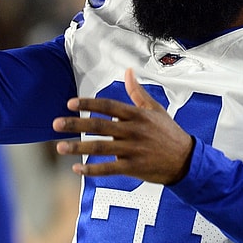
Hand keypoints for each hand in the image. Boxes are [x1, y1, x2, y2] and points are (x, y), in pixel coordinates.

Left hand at [52, 68, 194, 184]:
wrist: (186, 160)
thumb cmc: (169, 133)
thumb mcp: (156, 109)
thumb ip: (138, 93)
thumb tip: (128, 72)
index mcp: (137, 115)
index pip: (108, 106)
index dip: (88, 104)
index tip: (70, 103)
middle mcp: (133, 131)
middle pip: (99, 126)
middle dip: (75, 124)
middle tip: (55, 124)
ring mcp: (133, 150)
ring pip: (100, 148)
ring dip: (78, 148)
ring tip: (59, 147)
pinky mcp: (134, 168)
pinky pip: (109, 169)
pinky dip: (92, 170)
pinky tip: (77, 169)